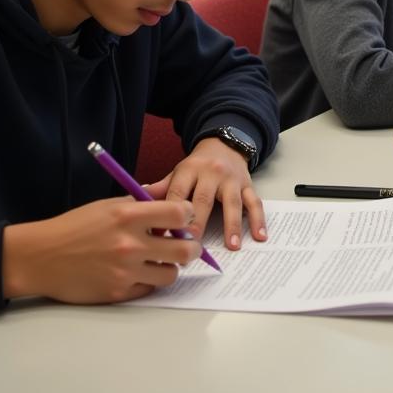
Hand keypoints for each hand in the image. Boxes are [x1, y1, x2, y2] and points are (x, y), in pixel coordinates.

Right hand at [1, 197, 198, 303]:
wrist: (40, 257)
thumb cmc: (74, 227)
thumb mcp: (108, 204)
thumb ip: (141, 202)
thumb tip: (170, 197)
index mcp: (128, 216)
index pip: (180, 214)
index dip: (188, 215)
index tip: (185, 217)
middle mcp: (130, 244)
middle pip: (185, 250)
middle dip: (191, 247)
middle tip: (187, 245)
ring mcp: (124, 272)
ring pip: (172, 274)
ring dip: (171, 267)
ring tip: (161, 260)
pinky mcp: (117, 293)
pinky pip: (149, 289)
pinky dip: (149, 281)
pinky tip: (139, 272)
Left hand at [145, 138, 265, 251]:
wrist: (224, 144)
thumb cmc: (197, 167)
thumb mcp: (177, 173)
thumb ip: (160, 190)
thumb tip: (132, 205)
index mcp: (188, 171)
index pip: (177, 194)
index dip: (170, 217)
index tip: (164, 240)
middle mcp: (211, 173)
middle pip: (203, 200)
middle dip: (198, 224)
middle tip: (192, 248)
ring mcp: (231, 179)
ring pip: (232, 202)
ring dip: (232, 225)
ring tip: (232, 246)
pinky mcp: (247, 184)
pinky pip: (254, 202)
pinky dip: (258, 219)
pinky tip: (260, 235)